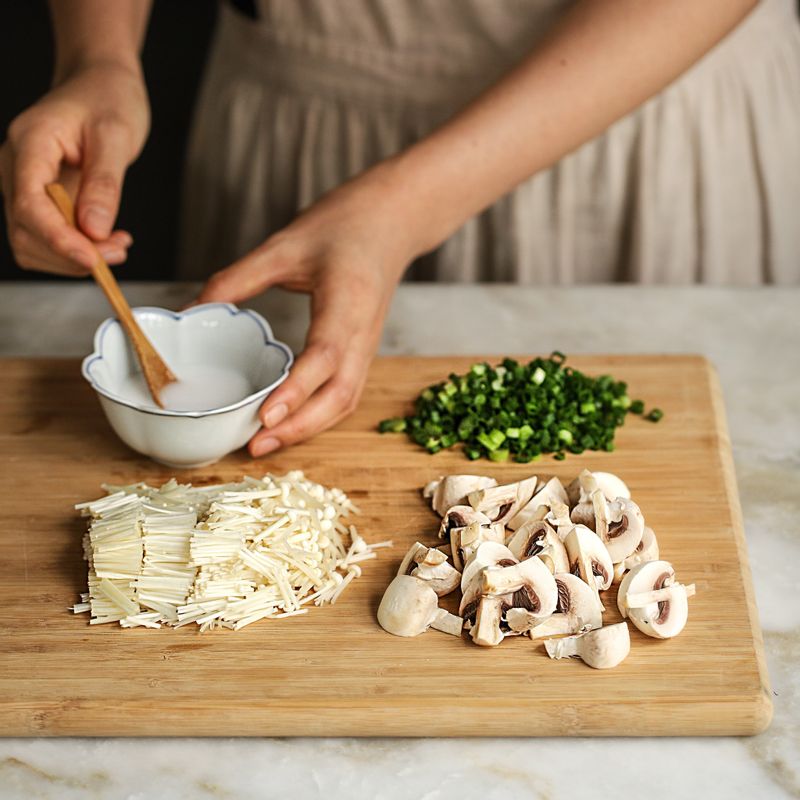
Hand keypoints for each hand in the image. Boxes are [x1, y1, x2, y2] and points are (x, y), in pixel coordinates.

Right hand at [0, 62, 149, 274]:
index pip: (29, 204)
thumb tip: (94, 229)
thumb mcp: (116, 135)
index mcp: (30, 144)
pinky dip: (75, 250)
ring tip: (118, 245)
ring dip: (74, 258)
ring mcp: (23, 185)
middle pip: (26, 231)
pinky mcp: (38, 199)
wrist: (101, 84)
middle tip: (119, 251)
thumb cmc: (108, 98)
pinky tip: (107, 239)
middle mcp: (16, 168)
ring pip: (32, 243)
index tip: (93, 259)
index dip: (58, 239)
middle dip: (72, 254)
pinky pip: (47, 237)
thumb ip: (104, 183)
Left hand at [195, 165, 416, 454]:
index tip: (264, 416)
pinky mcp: (363, 351)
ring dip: (309, 428)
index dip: (296, 390)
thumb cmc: (343, 225)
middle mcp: (363, 332)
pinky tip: (289, 421)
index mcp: (347, 301)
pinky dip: (319, 415)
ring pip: (346, 401)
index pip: (325, 356)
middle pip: (340, 395)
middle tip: (256, 445)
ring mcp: (368, 345)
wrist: (392, 220)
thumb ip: (237, 278)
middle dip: (300, 427)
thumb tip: (191, 311)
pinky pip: (346, 392)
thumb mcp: (284, 245)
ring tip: (267, 442)